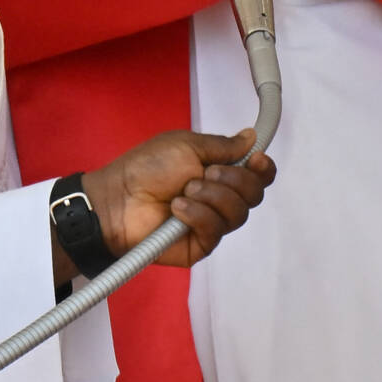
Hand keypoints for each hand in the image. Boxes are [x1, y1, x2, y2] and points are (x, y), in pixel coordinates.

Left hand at [67, 129, 275, 280]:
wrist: (118, 197)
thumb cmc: (147, 167)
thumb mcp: (185, 145)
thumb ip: (222, 145)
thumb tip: (251, 136)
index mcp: (219, 172)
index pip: (256, 176)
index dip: (263, 168)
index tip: (257, 159)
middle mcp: (219, 198)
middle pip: (254, 195)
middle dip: (234, 180)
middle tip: (205, 173)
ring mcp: (211, 223)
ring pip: (238, 213)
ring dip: (212, 196)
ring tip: (184, 191)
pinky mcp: (200, 244)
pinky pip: (216, 231)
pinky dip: (199, 215)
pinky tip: (178, 209)